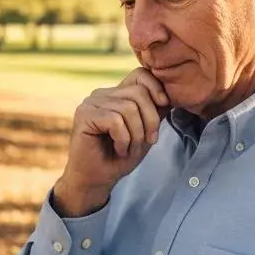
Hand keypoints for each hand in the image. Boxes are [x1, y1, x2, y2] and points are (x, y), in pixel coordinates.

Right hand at [54, 67, 169, 216]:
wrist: (97, 180)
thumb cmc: (119, 157)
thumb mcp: (145, 132)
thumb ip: (154, 112)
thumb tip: (171, 95)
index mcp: (116, 94)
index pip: (140, 75)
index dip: (156, 87)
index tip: (165, 106)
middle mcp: (102, 94)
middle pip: (139, 93)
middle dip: (150, 120)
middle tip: (149, 141)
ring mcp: (91, 103)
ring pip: (129, 108)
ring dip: (136, 135)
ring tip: (129, 149)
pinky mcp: (84, 115)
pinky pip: (115, 121)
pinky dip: (123, 139)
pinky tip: (118, 149)